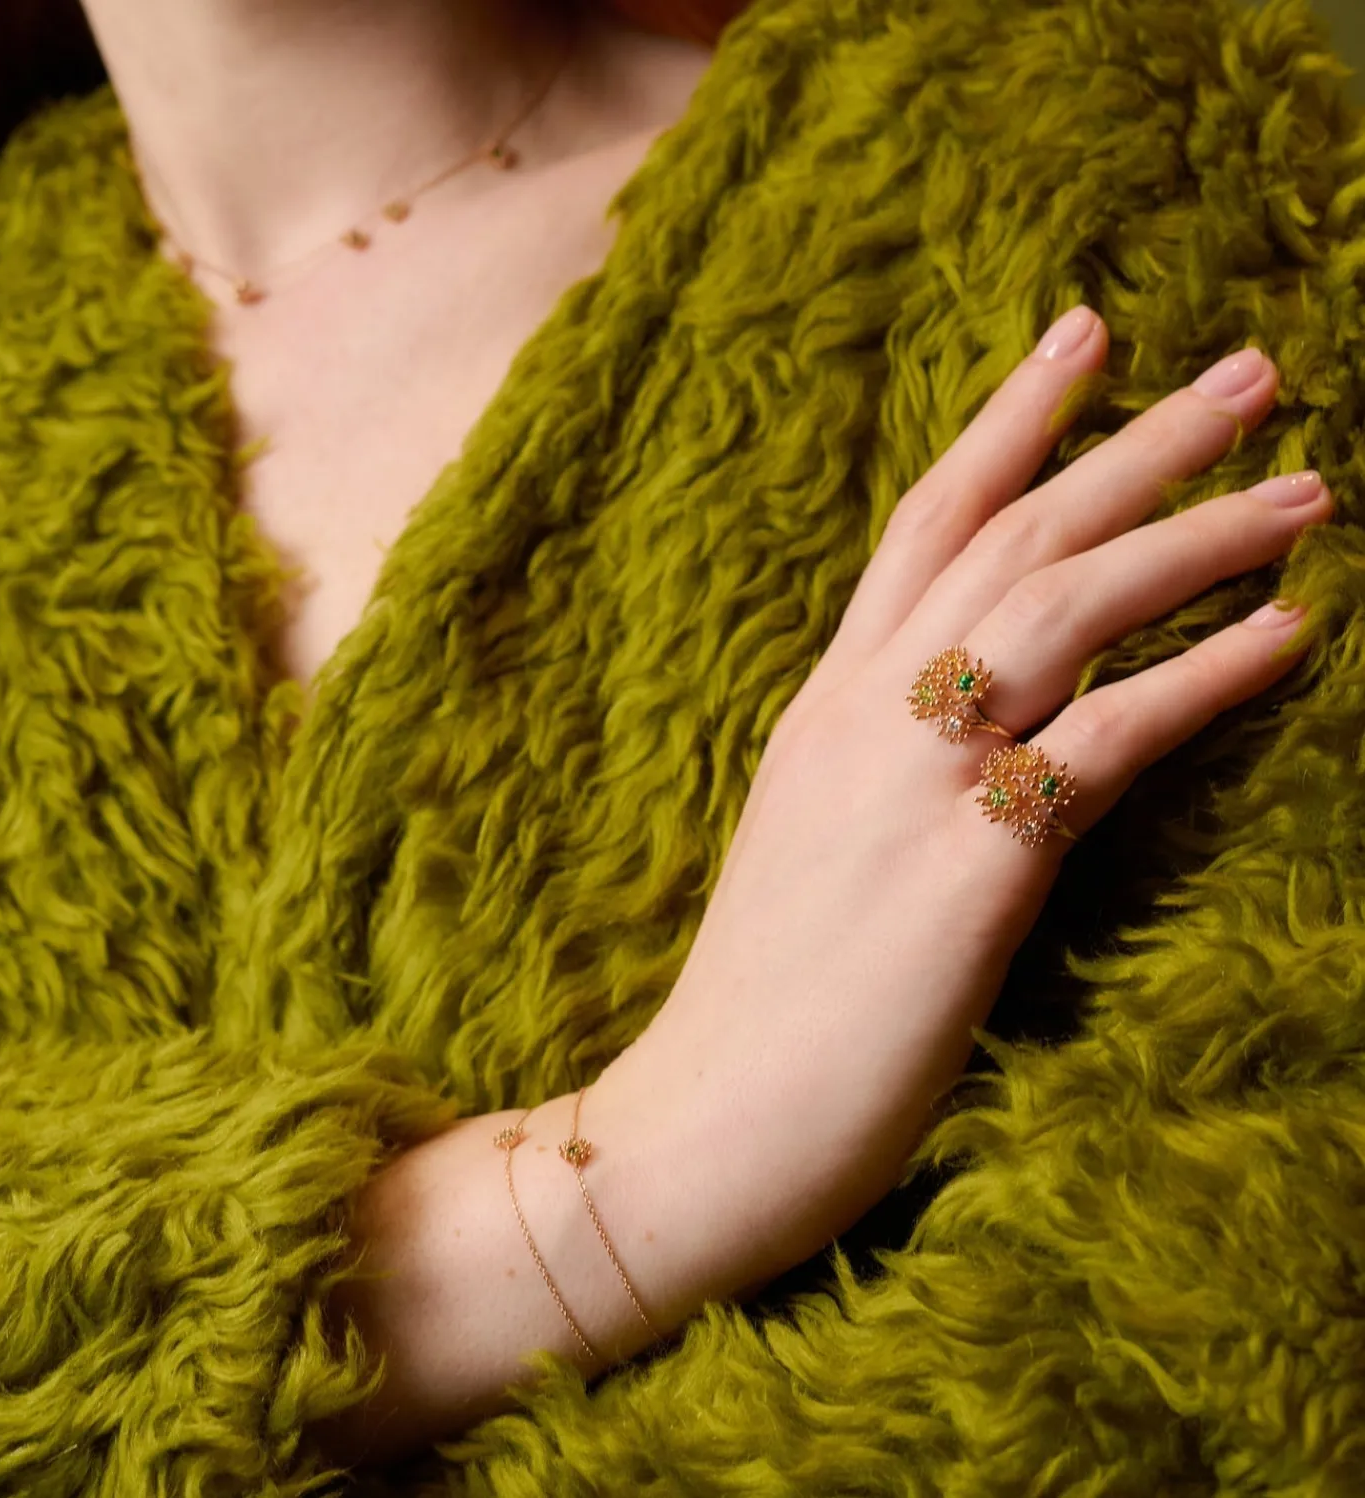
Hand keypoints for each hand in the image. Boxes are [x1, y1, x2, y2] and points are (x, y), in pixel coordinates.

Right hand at [593, 309, 1330, 1292]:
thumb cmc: (763, 997)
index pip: (923, 524)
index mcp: (825, 706)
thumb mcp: (814, 842)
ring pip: (1063, 608)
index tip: (1085, 337)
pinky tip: (1291, 634)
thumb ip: (882, 762)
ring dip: (1193, 534)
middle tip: (1253, 369)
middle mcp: (864, 715)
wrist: (703, 1120)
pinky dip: (1204, 681)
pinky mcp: (968, 866)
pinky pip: (1105, 742)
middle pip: (1010, 536)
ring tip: (1307, 485)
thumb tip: (975, 724)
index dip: (1011, 421)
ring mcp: (912, 781)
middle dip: (1136, 441)